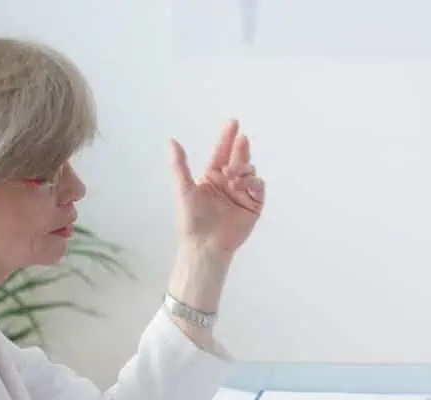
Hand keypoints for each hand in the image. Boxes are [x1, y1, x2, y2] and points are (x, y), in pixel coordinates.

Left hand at [169, 119, 265, 257]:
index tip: (232, 123)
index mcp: (212, 176)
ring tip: (233, 175)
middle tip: (241, 139)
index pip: (221, 152)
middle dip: (240, 148)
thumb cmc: (191, 219)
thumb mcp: (184, 189)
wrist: (205, 244)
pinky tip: (242, 184)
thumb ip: (180, 164)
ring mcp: (242, 193)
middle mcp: (228, 182)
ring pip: (249, 171)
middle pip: (238, 158)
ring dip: (243, 168)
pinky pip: (258, 187)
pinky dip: (253, 182)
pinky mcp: (254, 205)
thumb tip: (171, 141)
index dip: (227, 137)